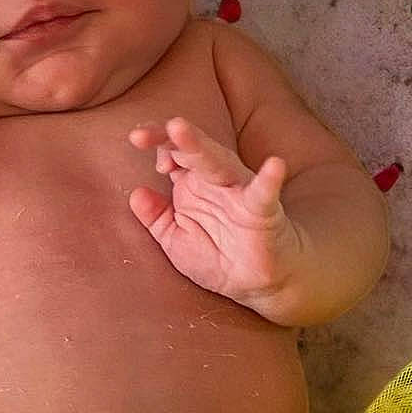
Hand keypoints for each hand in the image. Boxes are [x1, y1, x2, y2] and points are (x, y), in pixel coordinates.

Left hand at [126, 116, 302, 312]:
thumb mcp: (175, 241)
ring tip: (179, 128)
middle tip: (142, 133)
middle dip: (170, 137)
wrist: (255, 285)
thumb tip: (136, 193)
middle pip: (192, 150)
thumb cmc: (217, 257)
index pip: (173, 152)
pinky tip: (275, 165)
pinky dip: (270, 179)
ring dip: (199, 146)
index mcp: (192, 183)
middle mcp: (215, 181)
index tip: (136, 141)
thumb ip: (155, 218)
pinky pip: (265, 193)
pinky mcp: (262, 211)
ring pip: (218, 162)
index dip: (156, 143)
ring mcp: (239, 192)